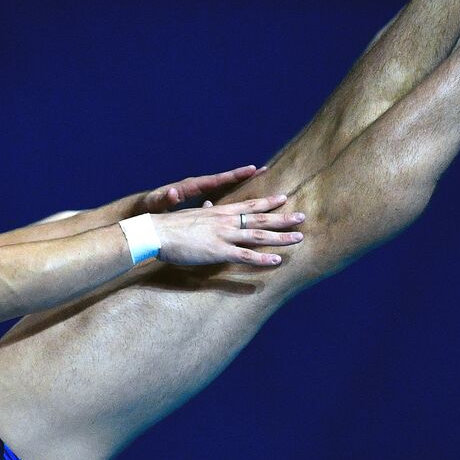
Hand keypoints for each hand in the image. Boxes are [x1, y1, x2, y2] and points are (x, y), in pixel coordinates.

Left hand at [140, 165, 263, 212]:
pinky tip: (242, 206)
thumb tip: (173, 193)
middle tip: (263, 170)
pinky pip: (217, 200)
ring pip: (222, 190)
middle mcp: (195, 188)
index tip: (250, 169)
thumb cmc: (149, 209)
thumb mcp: (155, 204)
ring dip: (239, 187)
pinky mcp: (196, 205)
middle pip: (223, 181)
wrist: (142, 214)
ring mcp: (196, 196)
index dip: (232, 175)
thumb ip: (164, 199)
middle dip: (242, 177)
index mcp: (189, 187)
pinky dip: (228, 200)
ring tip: (259, 183)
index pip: (215, 180)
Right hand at [152, 194, 305, 266]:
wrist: (157, 231)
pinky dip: (262, 259)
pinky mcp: (218, 251)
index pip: (249, 205)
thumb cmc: (170, 226)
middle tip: (303, 217)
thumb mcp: (191, 216)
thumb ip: (204, 212)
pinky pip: (245, 255)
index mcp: (219, 212)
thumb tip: (209, 205)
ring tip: (299, 237)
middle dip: (283, 218)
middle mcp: (226, 221)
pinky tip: (277, 261)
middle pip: (260, 218)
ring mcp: (223, 235)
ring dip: (280, 237)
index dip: (268, 202)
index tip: (284, 198)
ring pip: (258, 235)